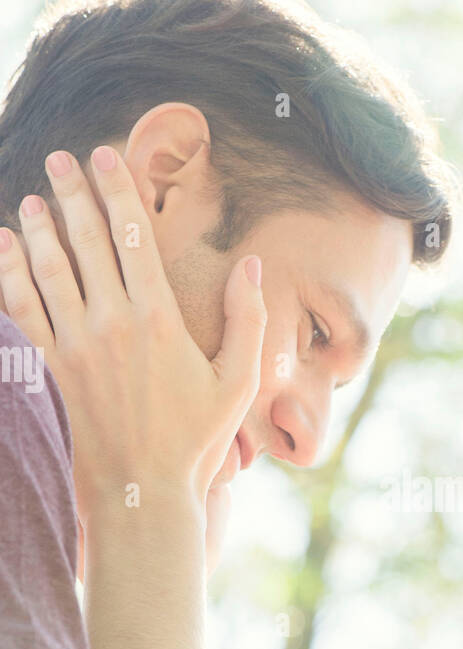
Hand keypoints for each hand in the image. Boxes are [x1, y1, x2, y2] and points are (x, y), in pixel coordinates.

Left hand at [0, 146, 265, 531]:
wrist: (143, 492)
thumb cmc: (196, 440)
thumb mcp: (238, 382)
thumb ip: (248, 320)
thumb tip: (251, 264)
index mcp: (158, 319)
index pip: (133, 236)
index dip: (117, 189)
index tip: (105, 156)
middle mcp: (111, 324)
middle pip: (86, 241)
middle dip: (72, 194)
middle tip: (60, 160)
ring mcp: (75, 347)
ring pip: (48, 269)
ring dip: (39, 228)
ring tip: (33, 197)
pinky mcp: (50, 371)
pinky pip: (22, 311)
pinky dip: (9, 274)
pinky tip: (4, 248)